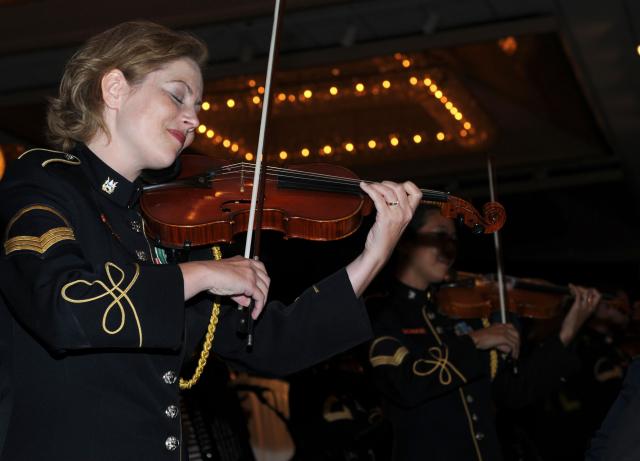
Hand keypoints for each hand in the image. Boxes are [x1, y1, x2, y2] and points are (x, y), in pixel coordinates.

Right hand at [180, 256, 269, 318]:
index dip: (262, 280)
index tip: (261, 289)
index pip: (260, 268)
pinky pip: (260, 297)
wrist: (206, 274)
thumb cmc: (211, 275)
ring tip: (256, 310)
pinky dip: (259, 307)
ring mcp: (251, 274)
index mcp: (244, 261)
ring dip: (262, 301)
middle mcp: (249, 265)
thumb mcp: (228, 283)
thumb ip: (240, 293)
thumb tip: (247, 302)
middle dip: (264, 291)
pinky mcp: (250, 284)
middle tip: (259, 302)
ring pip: (264, 289)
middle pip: (266, 279)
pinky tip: (254, 313)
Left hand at [346, 180, 421, 295]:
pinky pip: (378, 198)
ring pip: (388, 191)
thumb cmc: (385, 236)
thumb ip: (397, 207)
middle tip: (378, 186)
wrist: (380, 251)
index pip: (417, 193)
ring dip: (376, 186)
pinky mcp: (385, 217)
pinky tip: (364, 187)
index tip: (395, 186)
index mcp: (410, 213)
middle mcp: (406, 213)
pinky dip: (369, 189)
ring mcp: (396, 215)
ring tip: (369, 186)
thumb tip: (387, 190)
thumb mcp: (397, 221)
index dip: (407, 185)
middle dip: (387, 184)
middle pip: (400, 188)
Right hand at [468, 323, 520, 358]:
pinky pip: (513, 344)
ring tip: (514, 355)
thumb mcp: (491, 339)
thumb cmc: (479, 339)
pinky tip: (512, 355)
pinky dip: (514, 351)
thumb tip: (507, 349)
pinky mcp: (503, 337)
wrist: (475, 339)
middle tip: (516, 351)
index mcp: (499, 325)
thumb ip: (500, 343)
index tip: (515, 344)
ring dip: (516, 349)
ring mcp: (503, 331)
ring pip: (515, 340)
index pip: (512, 328)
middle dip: (517, 343)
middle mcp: (502, 327)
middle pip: (516, 333)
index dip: (515, 336)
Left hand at [559, 284, 600, 344]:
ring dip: (579, 288)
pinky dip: (574, 288)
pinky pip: (578, 294)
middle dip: (587, 288)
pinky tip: (570, 285)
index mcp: (592, 309)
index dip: (593, 291)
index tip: (584, 291)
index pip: (599, 297)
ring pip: (586, 292)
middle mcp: (590, 307)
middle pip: (594, 293)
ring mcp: (584, 307)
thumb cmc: (573, 323)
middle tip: (578, 289)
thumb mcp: (581, 314)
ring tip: (572, 288)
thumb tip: (578, 298)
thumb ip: (582, 307)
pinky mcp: (577, 306)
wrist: (570, 330)